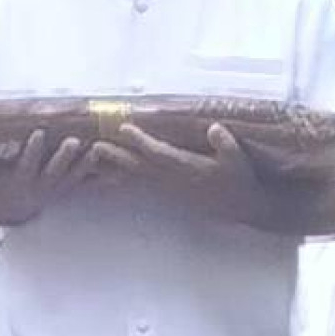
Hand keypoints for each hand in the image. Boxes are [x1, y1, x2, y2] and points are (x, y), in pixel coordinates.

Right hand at [0, 129, 99, 226]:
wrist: (11, 206)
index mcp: (20, 179)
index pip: (27, 162)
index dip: (33, 149)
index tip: (38, 132)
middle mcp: (40, 186)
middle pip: (54, 171)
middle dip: (63, 157)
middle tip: (73, 141)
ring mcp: (56, 190)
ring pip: (73, 178)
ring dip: (85, 165)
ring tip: (97, 149)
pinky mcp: (67, 190)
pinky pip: (84, 185)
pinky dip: (98, 177)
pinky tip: (112, 168)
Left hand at [90, 122, 264, 223]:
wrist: (242, 207)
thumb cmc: (240, 179)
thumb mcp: (239, 160)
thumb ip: (226, 145)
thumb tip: (214, 128)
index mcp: (189, 168)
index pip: (160, 153)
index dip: (141, 141)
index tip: (124, 128)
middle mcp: (174, 180)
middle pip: (139, 166)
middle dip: (116, 156)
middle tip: (94, 146)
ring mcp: (169, 189)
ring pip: (136, 178)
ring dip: (113, 169)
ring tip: (92, 159)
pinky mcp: (168, 194)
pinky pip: (140, 187)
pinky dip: (122, 182)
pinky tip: (106, 178)